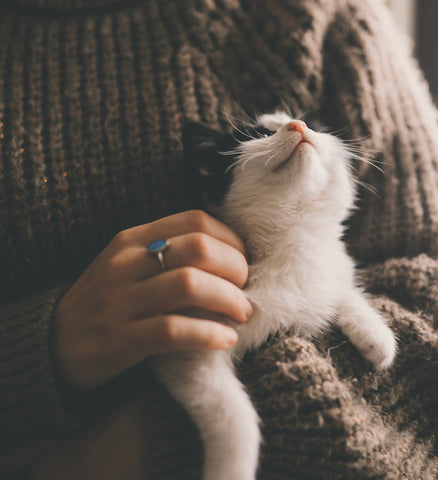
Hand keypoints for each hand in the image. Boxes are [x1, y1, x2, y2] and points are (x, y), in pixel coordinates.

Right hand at [53, 210, 251, 392]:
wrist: (52, 345)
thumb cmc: (106, 302)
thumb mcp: (129, 265)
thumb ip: (169, 254)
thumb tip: (228, 257)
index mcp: (132, 239)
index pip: (196, 221)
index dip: (231, 240)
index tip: (243, 263)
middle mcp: (127, 263)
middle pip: (200, 249)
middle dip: (236, 268)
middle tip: (246, 291)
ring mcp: (121, 300)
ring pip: (191, 285)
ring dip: (229, 300)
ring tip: (242, 313)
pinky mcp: (120, 339)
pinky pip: (174, 330)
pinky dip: (208, 334)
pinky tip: (225, 340)